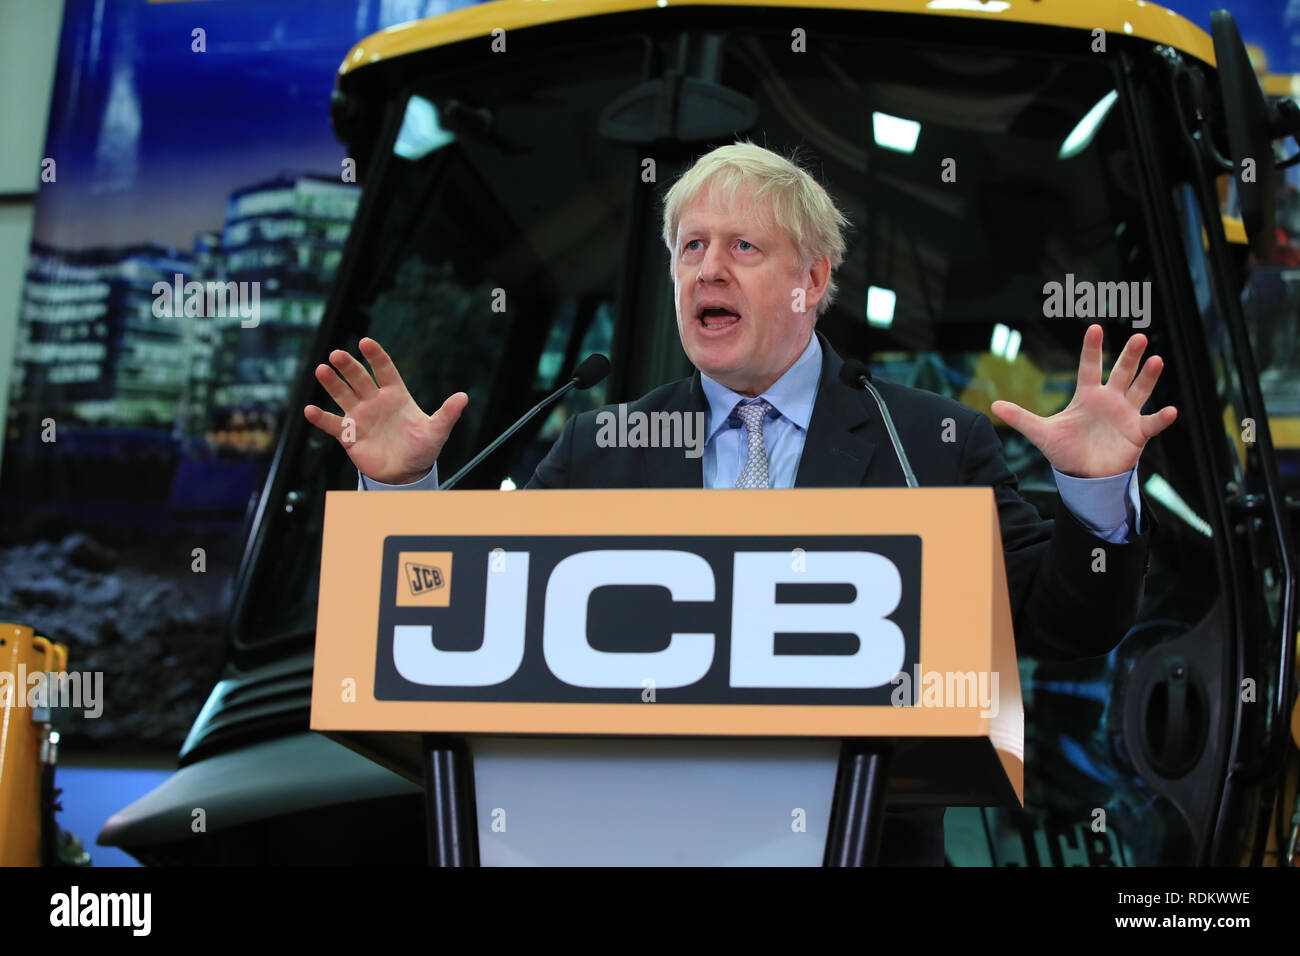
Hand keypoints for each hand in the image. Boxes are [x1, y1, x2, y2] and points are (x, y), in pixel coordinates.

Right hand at [303, 337, 466, 484]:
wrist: (406, 473)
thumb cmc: (422, 448)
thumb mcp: (437, 431)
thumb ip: (447, 414)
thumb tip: (464, 397)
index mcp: (396, 395)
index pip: (384, 370)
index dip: (375, 356)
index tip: (366, 342)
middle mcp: (375, 401)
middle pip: (359, 378)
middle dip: (349, 366)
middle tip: (337, 354)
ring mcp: (360, 416)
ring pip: (343, 395)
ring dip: (332, 383)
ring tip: (322, 370)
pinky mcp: (349, 435)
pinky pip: (332, 424)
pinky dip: (321, 417)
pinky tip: (310, 409)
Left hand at [991, 324, 1176, 477]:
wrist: (1083, 476)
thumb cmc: (1065, 450)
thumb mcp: (1041, 433)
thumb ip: (1020, 418)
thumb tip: (992, 405)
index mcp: (1087, 396)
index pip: (1090, 367)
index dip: (1092, 349)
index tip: (1095, 328)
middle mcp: (1110, 400)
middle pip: (1121, 372)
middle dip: (1130, 356)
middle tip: (1138, 337)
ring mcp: (1126, 415)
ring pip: (1140, 390)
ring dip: (1149, 377)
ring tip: (1156, 360)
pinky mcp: (1138, 433)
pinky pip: (1153, 423)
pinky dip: (1162, 418)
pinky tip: (1172, 410)